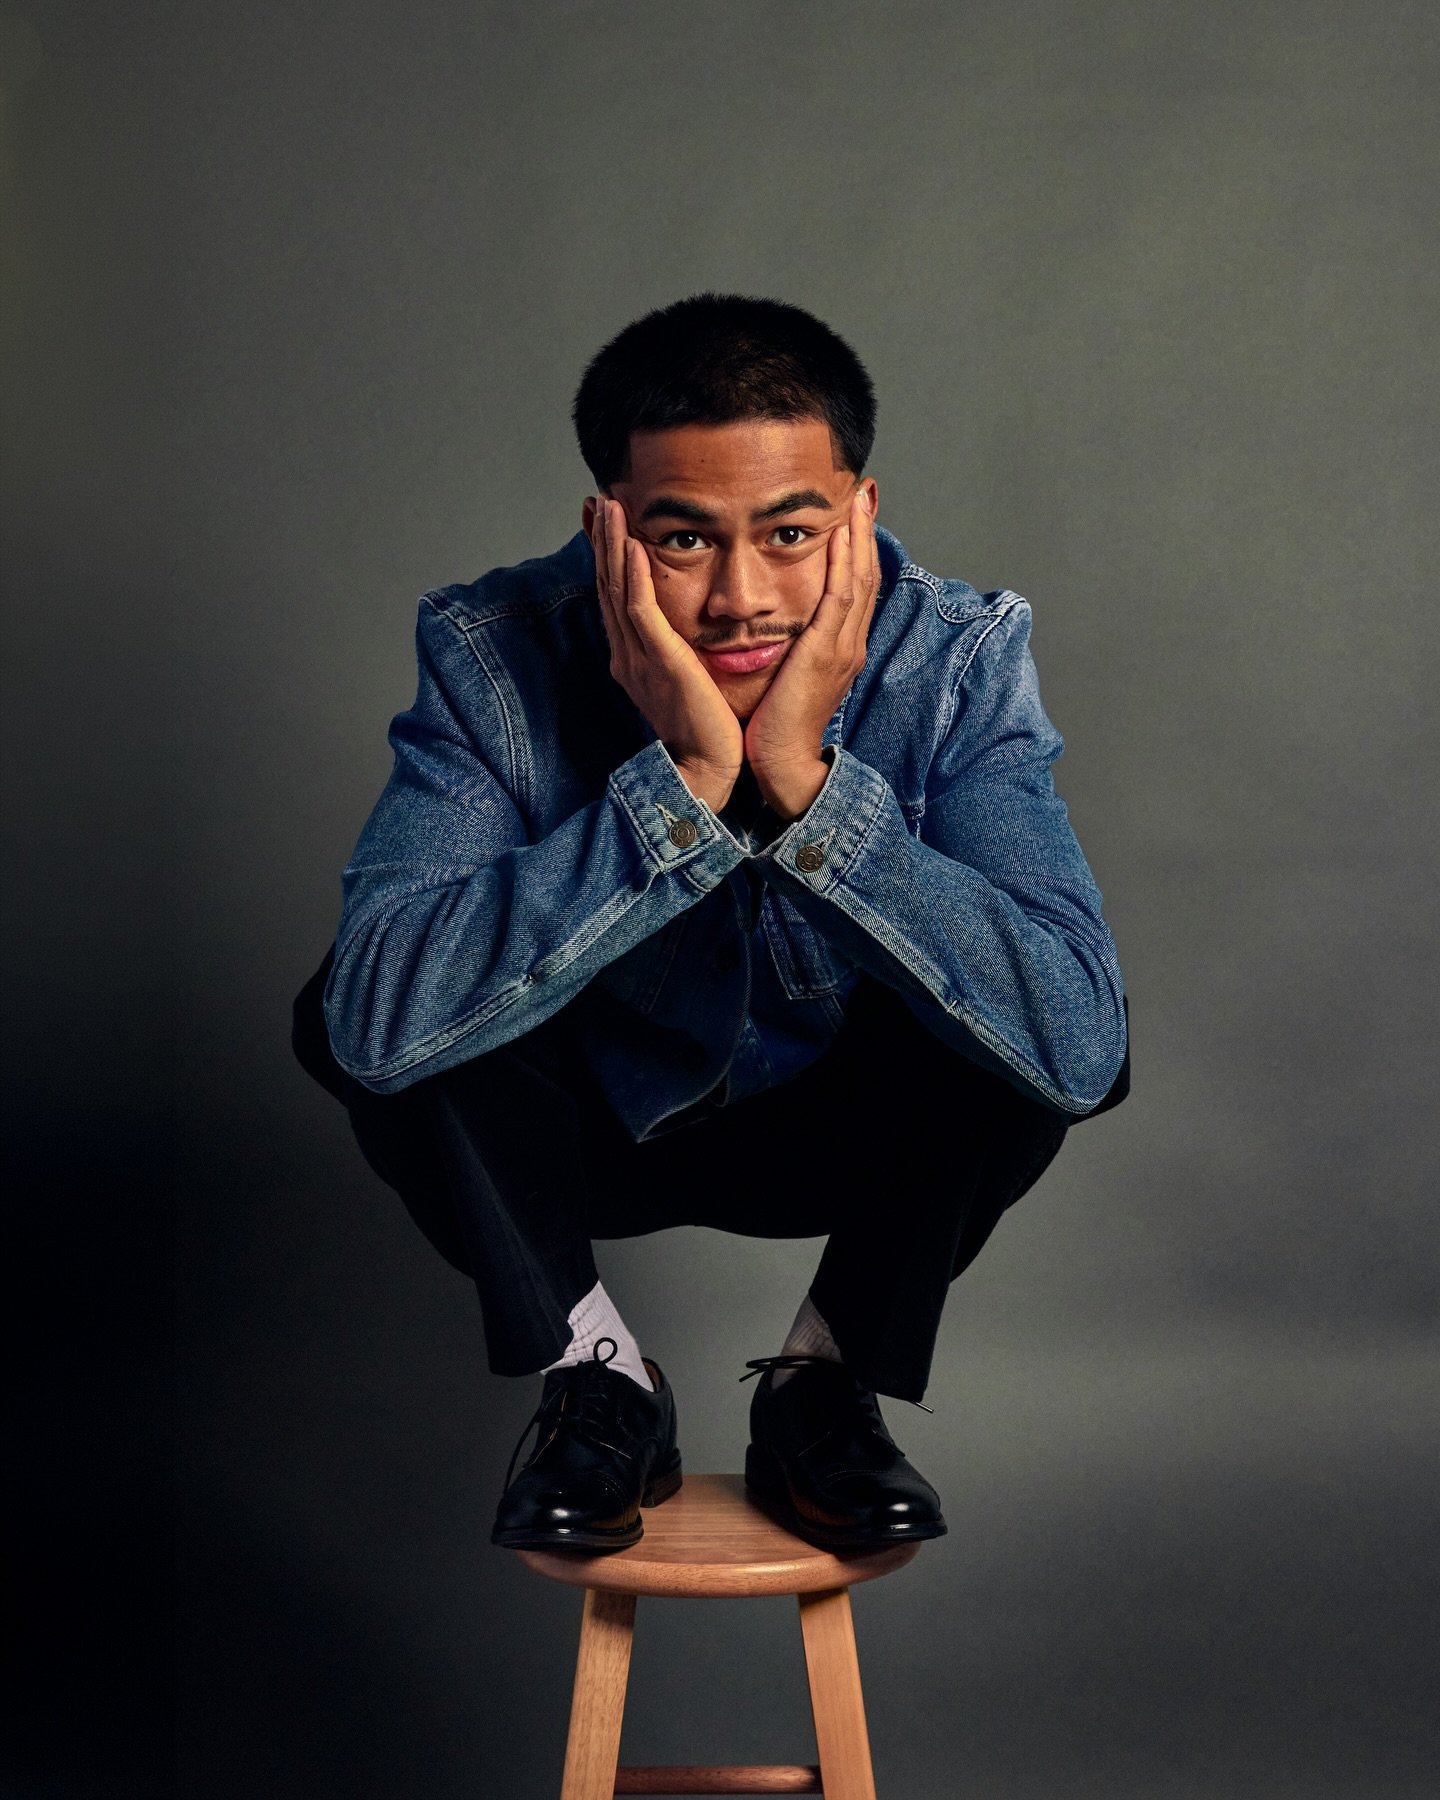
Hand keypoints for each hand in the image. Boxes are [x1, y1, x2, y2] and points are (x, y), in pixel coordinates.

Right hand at [590, 496, 742, 811]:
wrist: (704, 771)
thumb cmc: (705, 731)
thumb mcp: (686, 682)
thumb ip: (679, 653)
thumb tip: (686, 630)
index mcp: (634, 657)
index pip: (617, 595)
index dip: (610, 556)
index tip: (607, 520)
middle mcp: (628, 653)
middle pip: (609, 586)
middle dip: (604, 541)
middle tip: (601, 499)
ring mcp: (639, 658)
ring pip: (619, 590)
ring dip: (613, 545)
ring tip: (611, 506)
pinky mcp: (659, 662)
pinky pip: (641, 612)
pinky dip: (634, 576)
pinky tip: (633, 547)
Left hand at [744, 487, 879, 816]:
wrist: (779, 762)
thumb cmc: (775, 723)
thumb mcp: (788, 673)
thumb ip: (790, 645)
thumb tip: (780, 623)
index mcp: (841, 647)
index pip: (854, 586)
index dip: (857, 548)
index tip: (852, 513)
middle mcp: (850, 642)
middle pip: (866, 574)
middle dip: (865, 531)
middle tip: (863, 491)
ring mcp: (843, 647)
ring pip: (859, 578)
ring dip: (859, 534)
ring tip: (857, 497)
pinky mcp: (826, 653)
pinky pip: (840, 597)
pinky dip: (843, 562)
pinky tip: (840, 532)